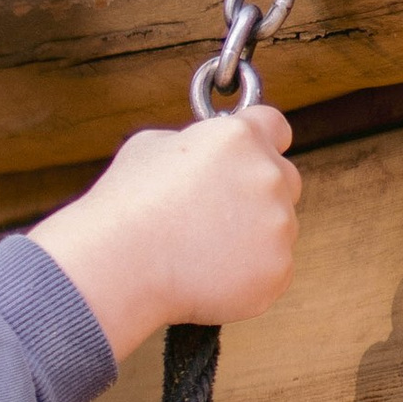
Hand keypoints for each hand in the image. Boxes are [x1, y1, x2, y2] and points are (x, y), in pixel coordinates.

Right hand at [29, 106, 298, 364]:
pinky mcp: (278, 269)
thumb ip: (194, 143)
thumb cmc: (124, 207)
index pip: (275, 126)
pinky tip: (207, 275)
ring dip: (251, 236)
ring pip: (278, 227)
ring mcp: (278, 224)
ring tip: (200, 250)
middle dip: (257, 193)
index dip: (260, 142)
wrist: (118, 266)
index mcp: (238, 137)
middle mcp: (267, 175)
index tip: (246, 160)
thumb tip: (202, 153)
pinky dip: (248, 274)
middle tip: (214, 215)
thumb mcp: (149, 147)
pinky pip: (272, 268)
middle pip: (284, 178)